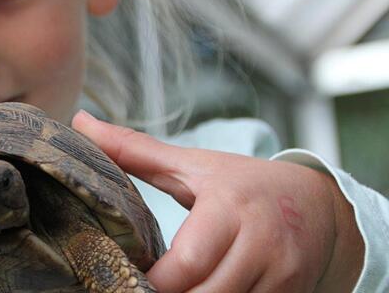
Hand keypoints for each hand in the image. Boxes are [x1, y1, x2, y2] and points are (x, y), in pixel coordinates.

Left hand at [72, 111, 363, 292]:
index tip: (127, 273)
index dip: (153, 279)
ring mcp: (281, 276)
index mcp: (229, 207)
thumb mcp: (192, 163)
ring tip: (158, 288)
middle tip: (136, 285)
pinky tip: (198, 292)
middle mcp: (261, 244)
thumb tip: (79, 121)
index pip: (186, 263)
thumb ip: (135, 149)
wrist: (318, 204)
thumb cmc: (244, 183)